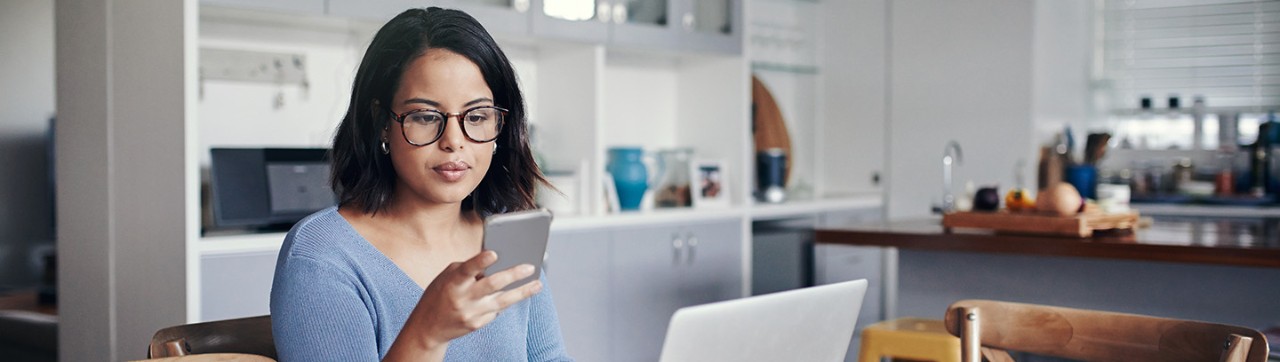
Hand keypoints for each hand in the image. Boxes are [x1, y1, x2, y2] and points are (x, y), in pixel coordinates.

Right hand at [404, 250, 542, 351]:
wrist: (428, 327)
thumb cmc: (440, 295)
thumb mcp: (447, 277)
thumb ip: (468, 269)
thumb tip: (495, 262)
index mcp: (452, 283)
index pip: (467, 270)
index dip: (480, 262)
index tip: (494, 253)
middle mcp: (462, 299)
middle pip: (491, 285)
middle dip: (513, 275)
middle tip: (529, 267)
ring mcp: (471, 313)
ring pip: (502, 301)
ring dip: (522, 292)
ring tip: (537, 285)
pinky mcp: (477, 324)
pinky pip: (496, 310)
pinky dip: (502, 302)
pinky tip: (510, 295)